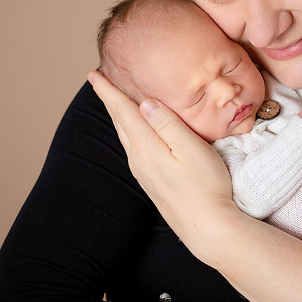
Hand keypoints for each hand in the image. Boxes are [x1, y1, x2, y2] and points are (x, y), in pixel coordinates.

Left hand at [87, 71, 237, 256]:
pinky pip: (133, 147)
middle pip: (119, 122)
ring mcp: (143, 172)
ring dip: (118, 115)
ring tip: (114, 101)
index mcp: (146, 146)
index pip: (122, 111)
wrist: (207, 227)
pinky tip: (134, 131)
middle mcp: (138, 159)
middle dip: (109, 100)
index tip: (93, 74)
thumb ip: (167, 123)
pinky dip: (129, 130)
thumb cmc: (206, 185)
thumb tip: (145, 102)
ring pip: (125, 136)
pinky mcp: (151, 181)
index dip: (108, 91)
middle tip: (99, 81)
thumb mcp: (191, 147)